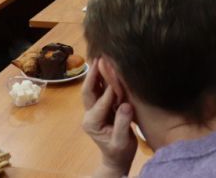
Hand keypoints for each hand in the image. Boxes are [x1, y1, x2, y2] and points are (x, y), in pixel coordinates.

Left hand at [82, 58, 136, 175]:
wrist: (116, 159)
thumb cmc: (120, 152)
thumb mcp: (122, 141)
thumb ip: (123, 124)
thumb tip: (126, 105)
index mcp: (93, 123)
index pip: (102, 102)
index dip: (110, 90)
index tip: (118, 76)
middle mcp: (89, 114)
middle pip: (89, 90)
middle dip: (93, 74)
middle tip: (99, 57)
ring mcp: (92, 110)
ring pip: (92, 88)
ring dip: (96, 73)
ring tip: (100, 56)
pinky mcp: (99, 107)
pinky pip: (98, 90)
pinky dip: (102, 78)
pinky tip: (106, 66)